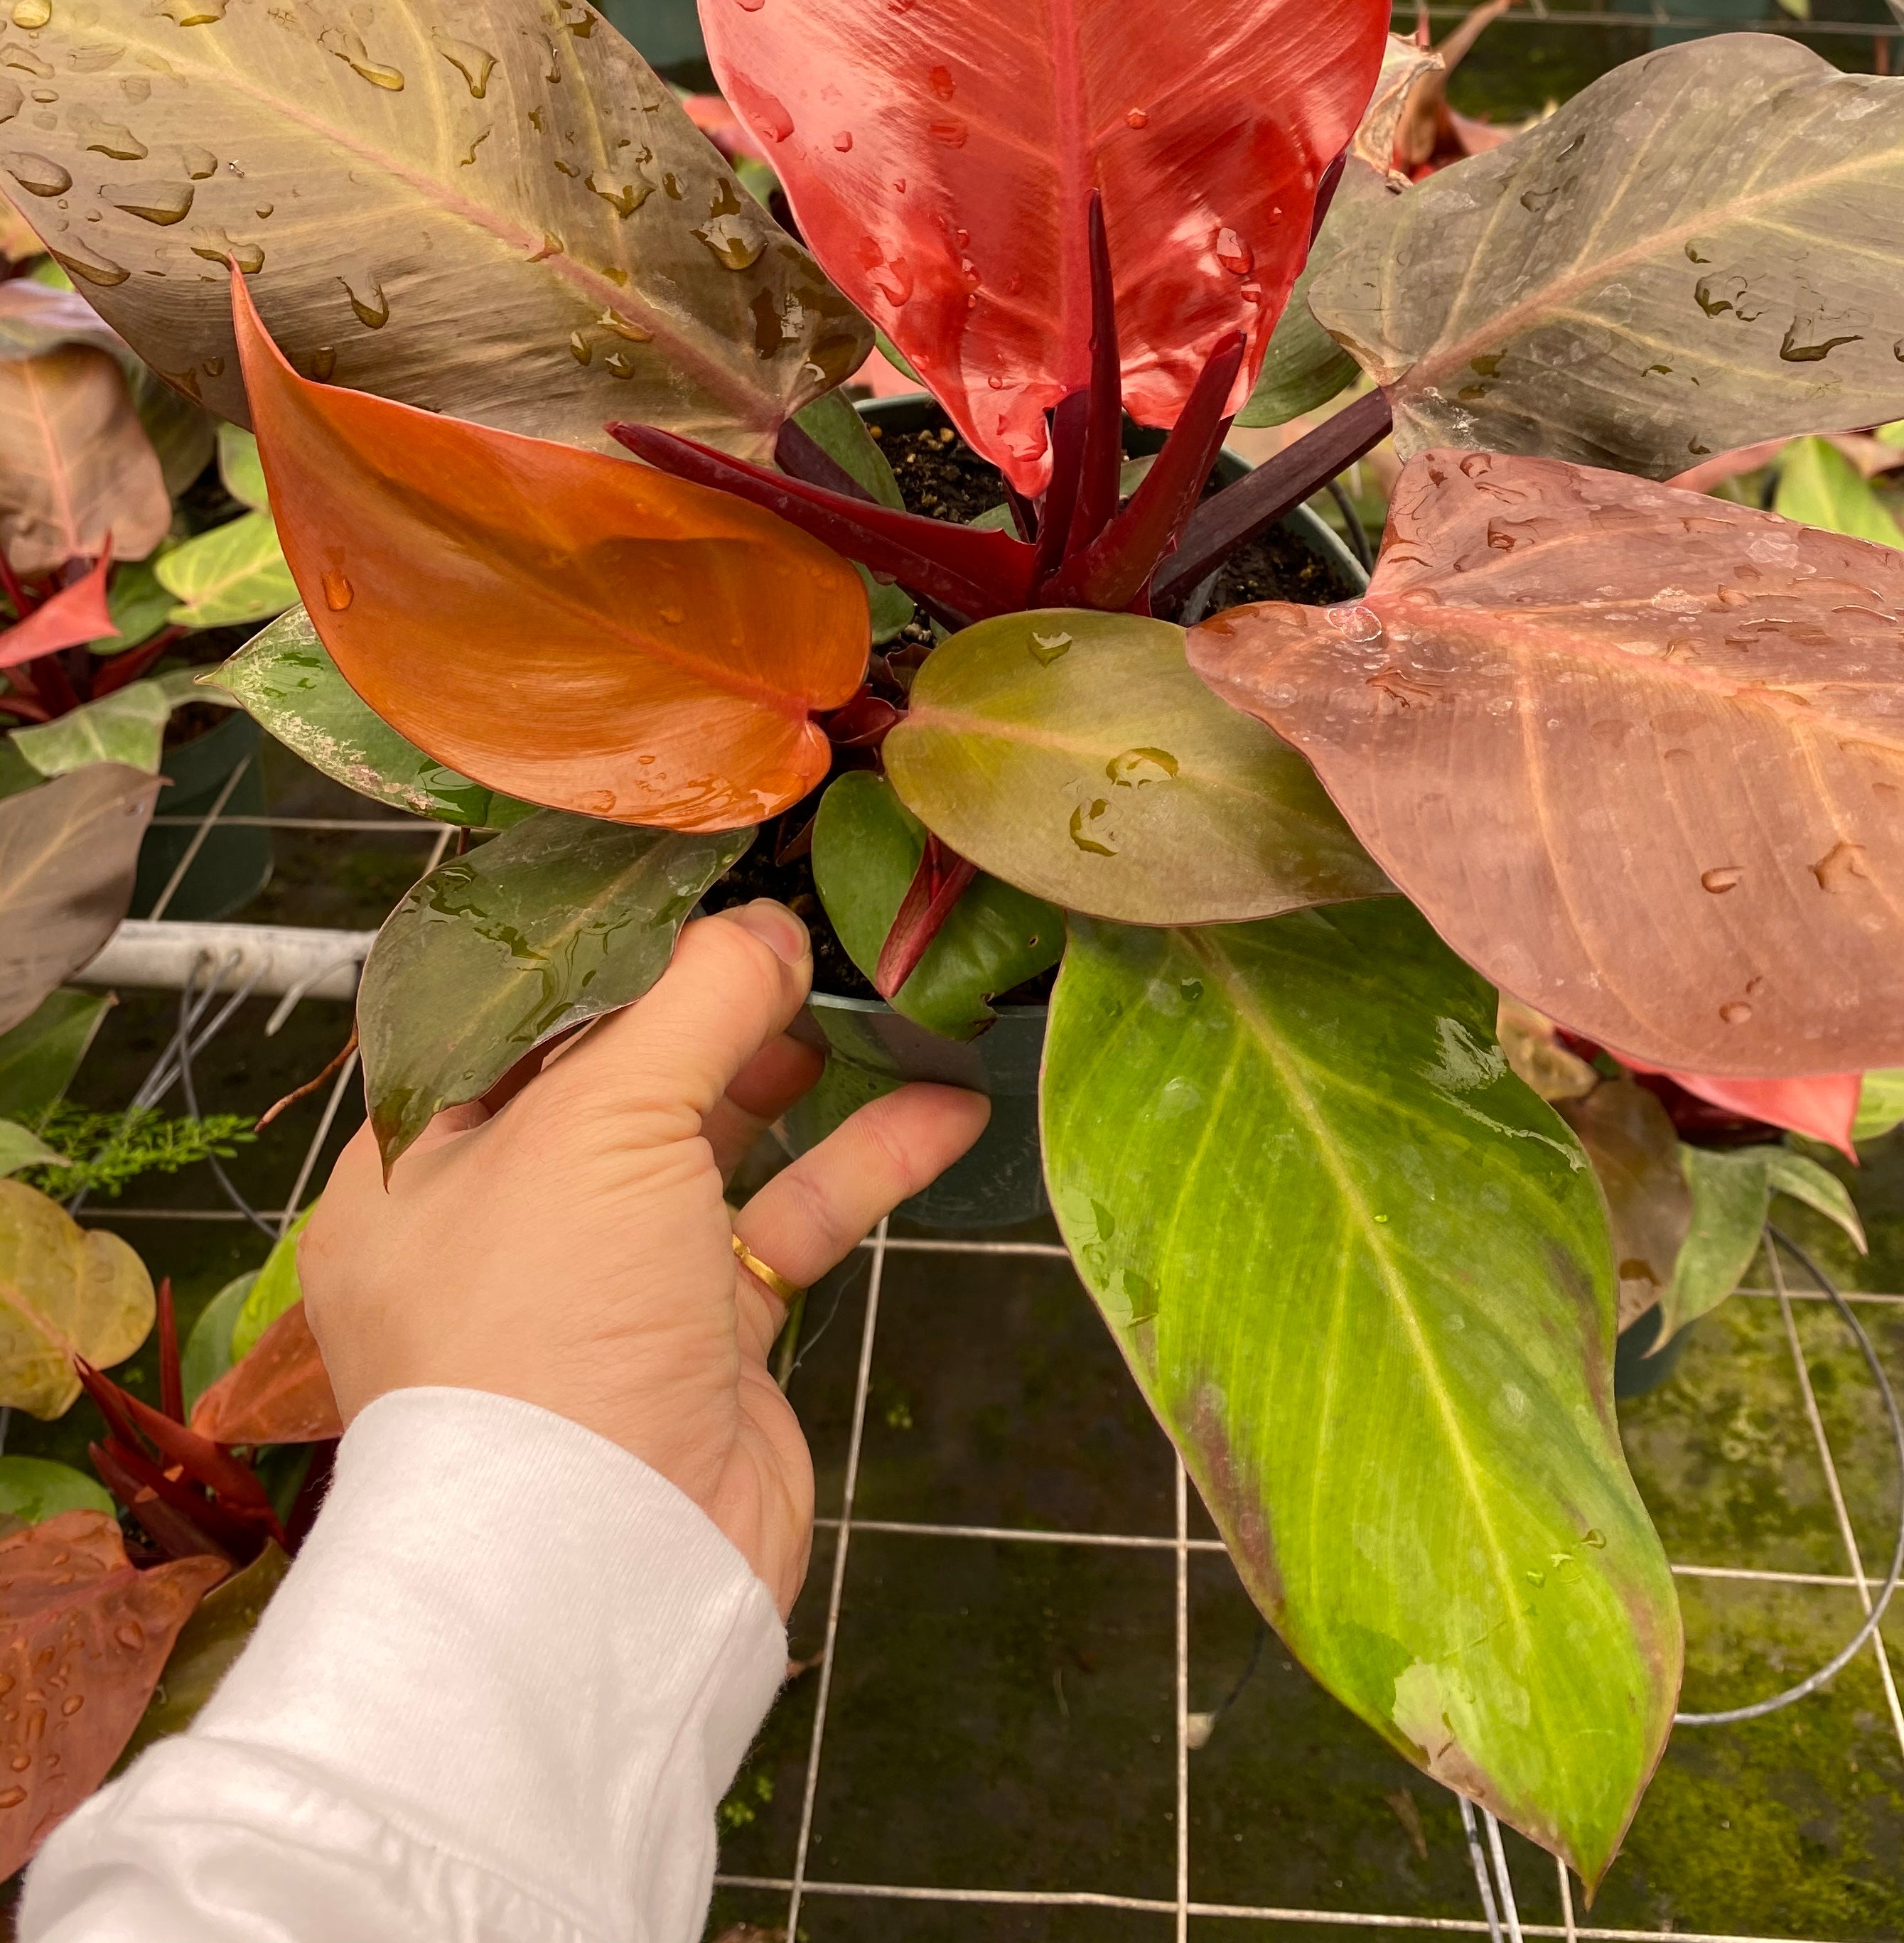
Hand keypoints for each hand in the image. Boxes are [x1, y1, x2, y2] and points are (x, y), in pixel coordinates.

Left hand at [300, 901, 989, 1611]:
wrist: (603, 1569)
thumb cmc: (547, 1324)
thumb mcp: (605, 1119)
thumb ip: (696, 1000)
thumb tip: (766, 923)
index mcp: (415, 1168)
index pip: (508, 1023)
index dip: (605, 949)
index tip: (699, 879)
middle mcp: (500, 1222)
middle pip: (621, 1073)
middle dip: (718, 1002)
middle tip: (809, 925)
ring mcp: (607, 1283)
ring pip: (713, 1143)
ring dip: (802, 1072)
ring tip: (884, 993)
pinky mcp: (704, 1340)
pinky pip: (787, 1222)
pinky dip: (861, 1163)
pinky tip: (942, 1107)